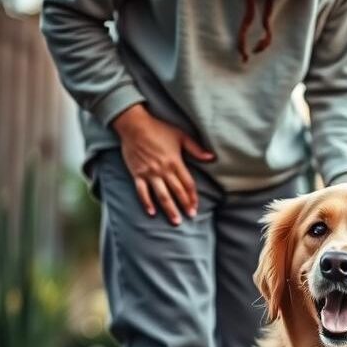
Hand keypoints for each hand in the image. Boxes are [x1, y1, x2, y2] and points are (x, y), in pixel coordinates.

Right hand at [112, 104, 214, 224]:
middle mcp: (163, 170)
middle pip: (177, 192)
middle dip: (184, 205)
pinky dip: (146, 202)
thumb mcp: (181, 136)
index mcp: (175, 162)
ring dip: (169, 209)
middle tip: (190, 217)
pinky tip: (152, 213)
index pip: (187, 184)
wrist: (134, 125)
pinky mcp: (137, 174)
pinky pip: (142, 191)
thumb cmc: (159, 129)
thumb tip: (212, 157)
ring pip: (161, 195)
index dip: (193, 197)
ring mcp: (149, 173)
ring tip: (175, 221)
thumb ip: (196, 149)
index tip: (196, 206)